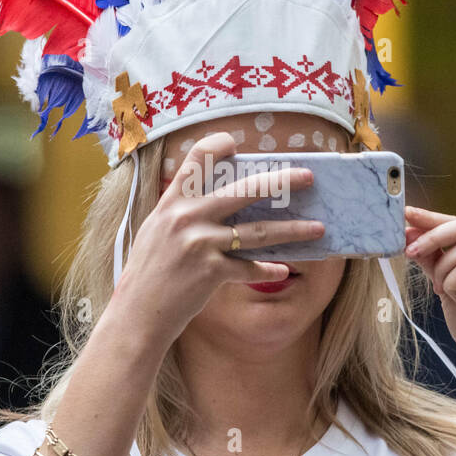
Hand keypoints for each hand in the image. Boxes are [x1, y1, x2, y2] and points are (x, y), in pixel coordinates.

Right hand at [108, 132, 324, 345]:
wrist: (137, 311)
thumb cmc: (150, 271)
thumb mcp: (158, 229)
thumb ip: (184, 211)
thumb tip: (220, 199)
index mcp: (172, 201)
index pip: (197, 158)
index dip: (219, 145)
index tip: (236, 143)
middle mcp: (187, 217)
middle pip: (245, 190)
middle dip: (282, 181)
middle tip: (308, 177)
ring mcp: (200, 244)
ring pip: (258, 231)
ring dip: (293, 230)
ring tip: (318, 228)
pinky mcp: (211, 272)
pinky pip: (250, 268)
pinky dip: (268, 270)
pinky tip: (283, 270)